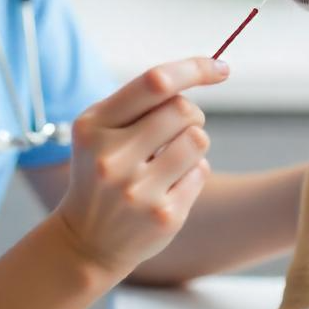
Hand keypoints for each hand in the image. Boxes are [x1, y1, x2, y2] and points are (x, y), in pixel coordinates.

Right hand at [51, 57, 228, 278]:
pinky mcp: (163, 216)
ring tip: (171, 158)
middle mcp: (112, 158)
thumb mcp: (100, 131)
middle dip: (190, 115)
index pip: (155, 82)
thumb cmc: (101, 171)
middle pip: (183, 109)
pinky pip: (202, 172)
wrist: (86, 240)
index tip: (221, 68)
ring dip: (194, 143)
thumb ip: (139, 101)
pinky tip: (168, 186)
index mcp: (94, 126)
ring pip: (198, 140)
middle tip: (177, 129)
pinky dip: (193, 173)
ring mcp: (138, 190)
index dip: (194, 69)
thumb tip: (203, 70)